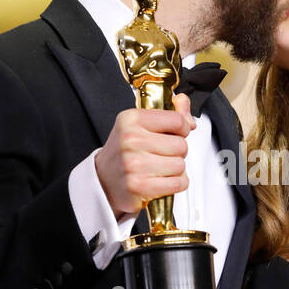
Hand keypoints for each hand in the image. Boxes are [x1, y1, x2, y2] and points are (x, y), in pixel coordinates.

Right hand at [95, 91, 195, 217]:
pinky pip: (178, 183)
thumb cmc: (125, 152)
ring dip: (175, 170)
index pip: (177, 120)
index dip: (183, 129)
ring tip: (159, 169)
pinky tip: (162, 181)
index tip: (176, 134)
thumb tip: (184, 102)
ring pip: (180, 165)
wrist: (104, 180)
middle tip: (161, 155)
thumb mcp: (140, 125)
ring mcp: (134, 163)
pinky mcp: (139, 186)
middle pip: (181, 145)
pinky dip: (175, 184)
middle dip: (177, 152)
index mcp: (131, 119)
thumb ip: (168, 112)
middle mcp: (131, 139)